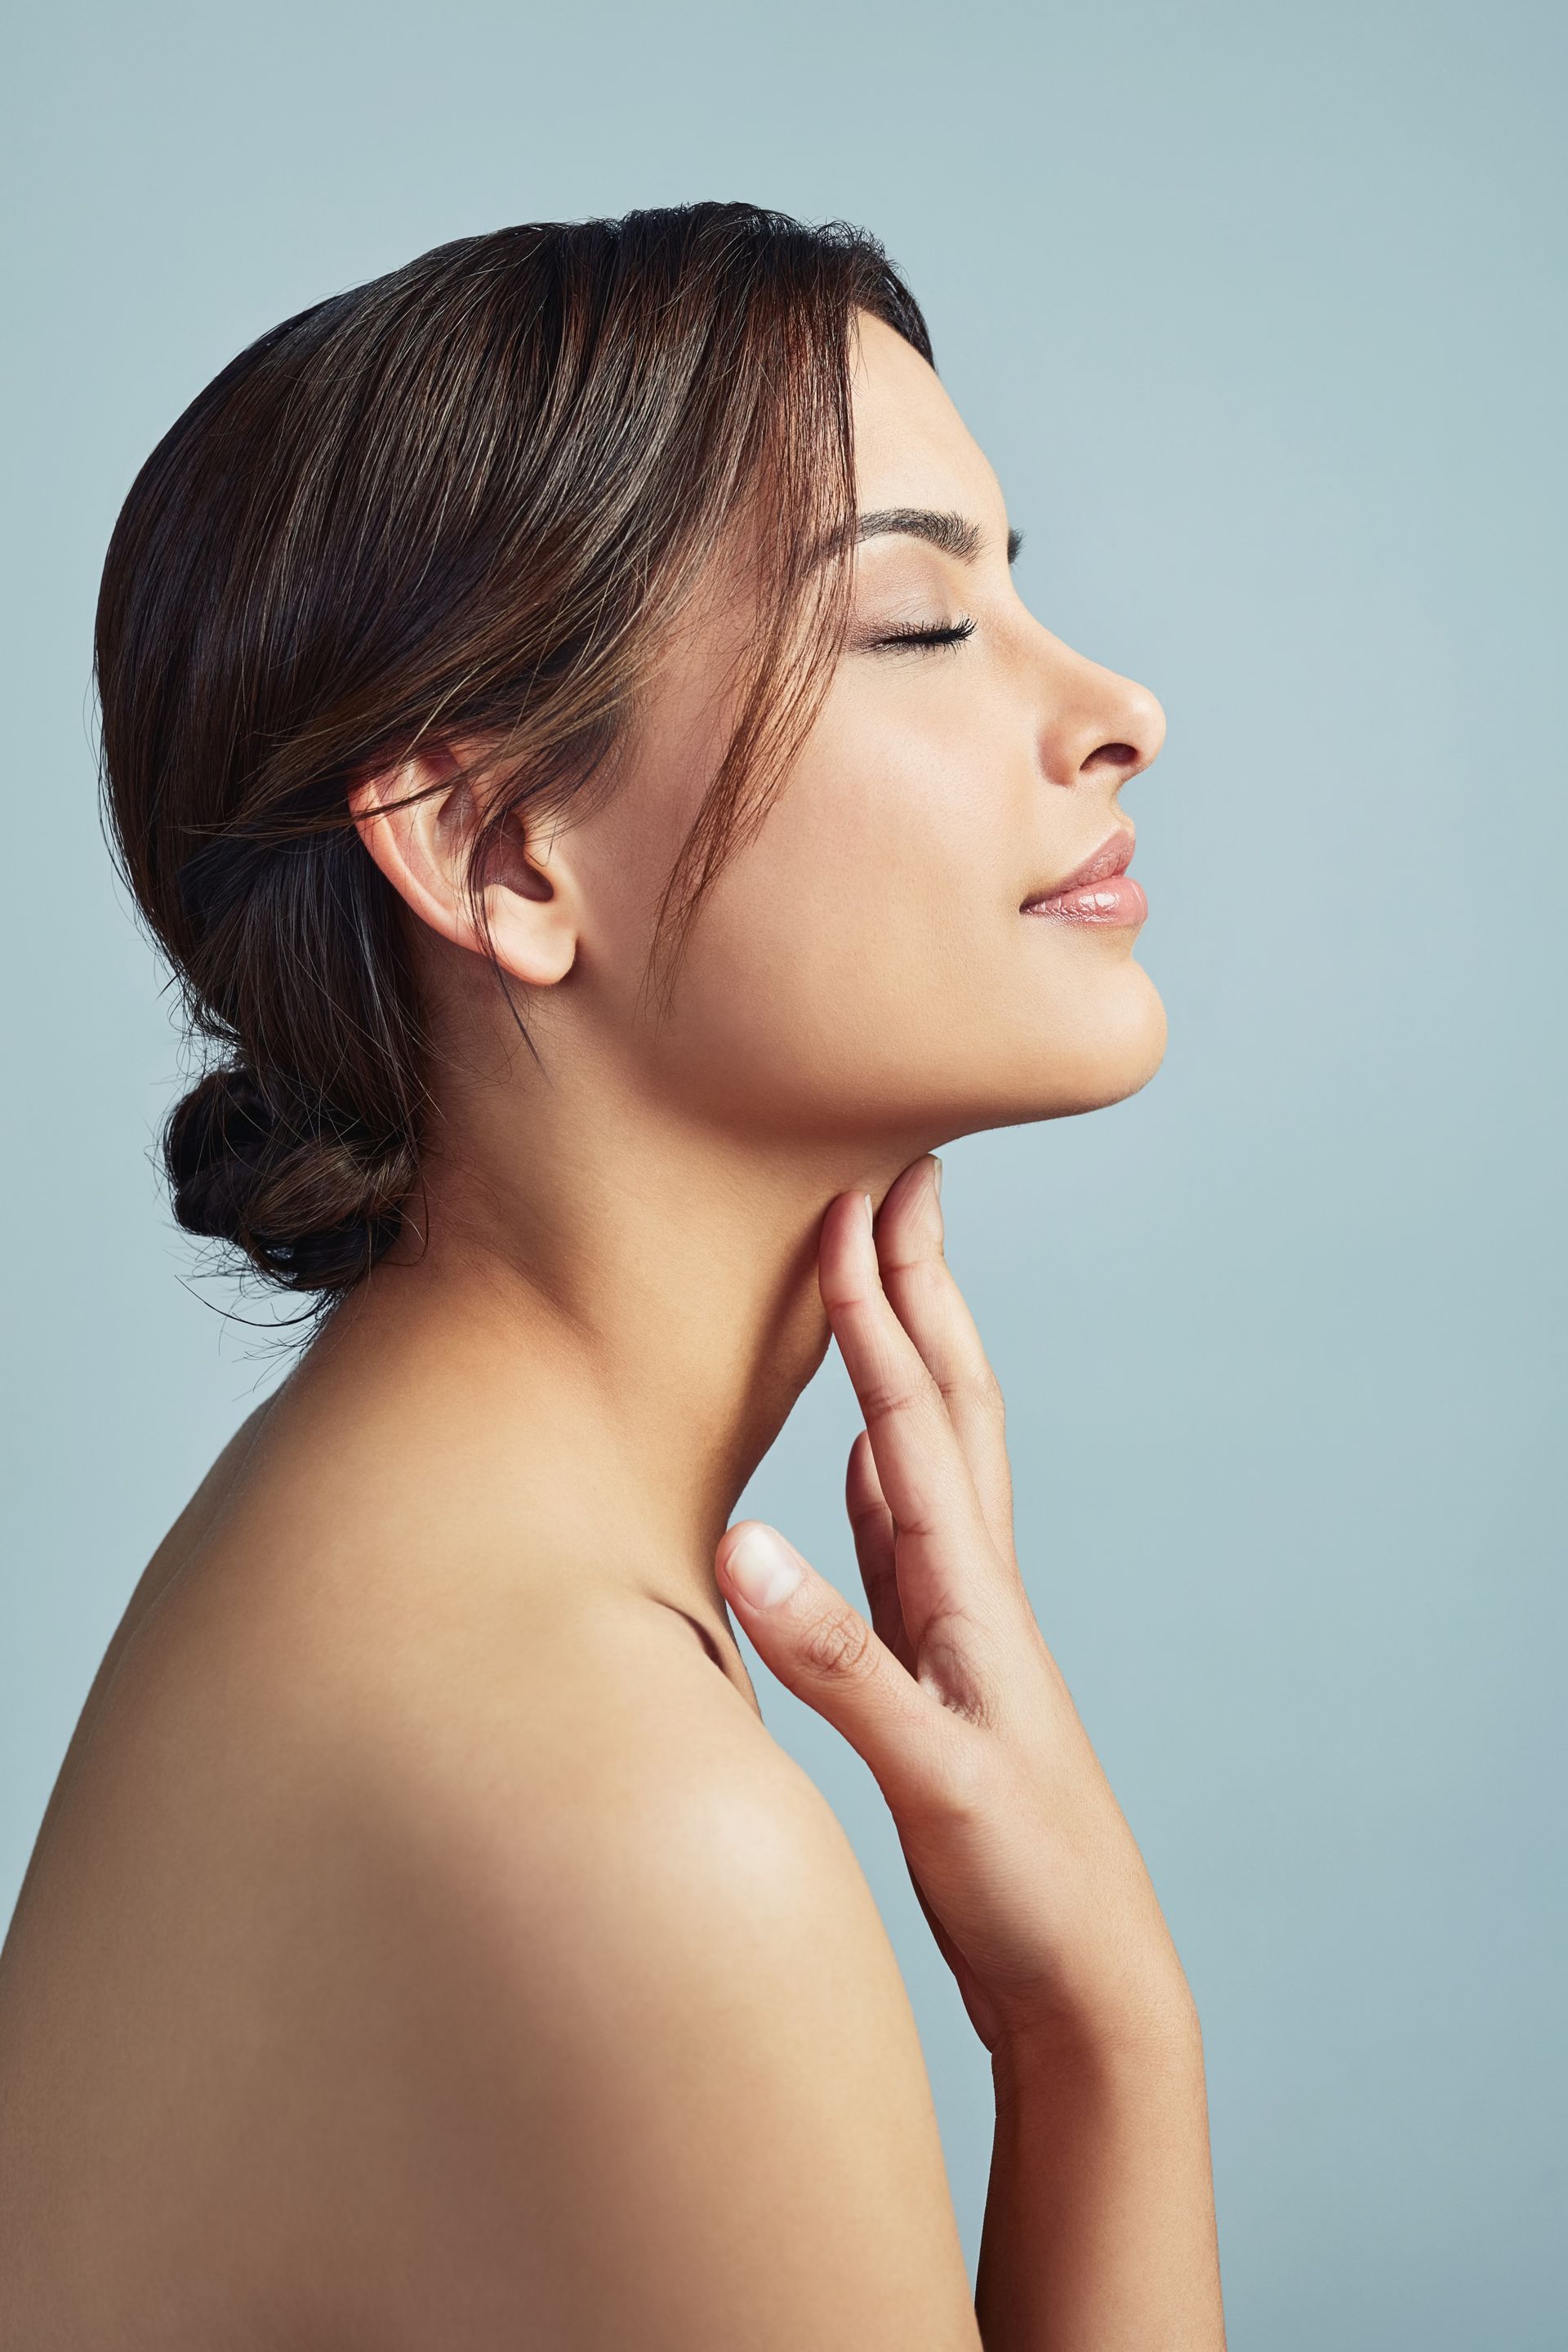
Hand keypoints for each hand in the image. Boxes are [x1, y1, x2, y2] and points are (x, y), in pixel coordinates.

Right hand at [716, 1156, 1193, 2062]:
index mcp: (969, 1593)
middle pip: (946, 1401)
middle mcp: (970, 1585)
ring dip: (907, 1355)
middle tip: (904, 1178)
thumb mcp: (932, 1775)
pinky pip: (902, 1533)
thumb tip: (746, 1545)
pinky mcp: (933, 1666)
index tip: (850, 1202)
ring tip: (886, 1279)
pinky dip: (881, 1468)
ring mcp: (955, 1622)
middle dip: (921, 1285)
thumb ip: (842, 1664)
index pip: (913, 1419)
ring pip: (929, 1451)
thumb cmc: (1026, 1883)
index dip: (878, 1309)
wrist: (1087, 1978)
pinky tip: (863, 1451)